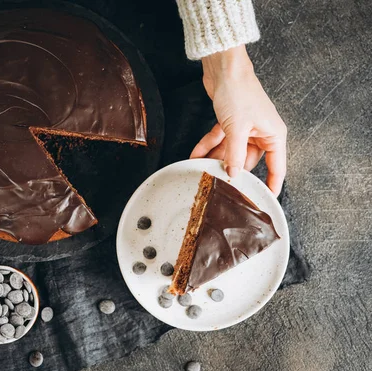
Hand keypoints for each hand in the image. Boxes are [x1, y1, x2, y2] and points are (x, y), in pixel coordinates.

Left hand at [190, 45, 286, 195]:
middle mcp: (261, 132)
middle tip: (218, 185)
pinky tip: (194, 157)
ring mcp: (244, 128)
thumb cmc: (239, 92)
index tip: (264, 201)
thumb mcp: (237, 129)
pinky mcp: (229, 122)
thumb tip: (233, 175)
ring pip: (229, 151)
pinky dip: (207, 147)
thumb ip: (235, 154)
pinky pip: (219, 140)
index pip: (277, 167)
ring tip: (201, 171)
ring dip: (215, 159)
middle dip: (231, 170)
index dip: (271, 185)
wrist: (224, 68)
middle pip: (247, 161)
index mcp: (273, 134)